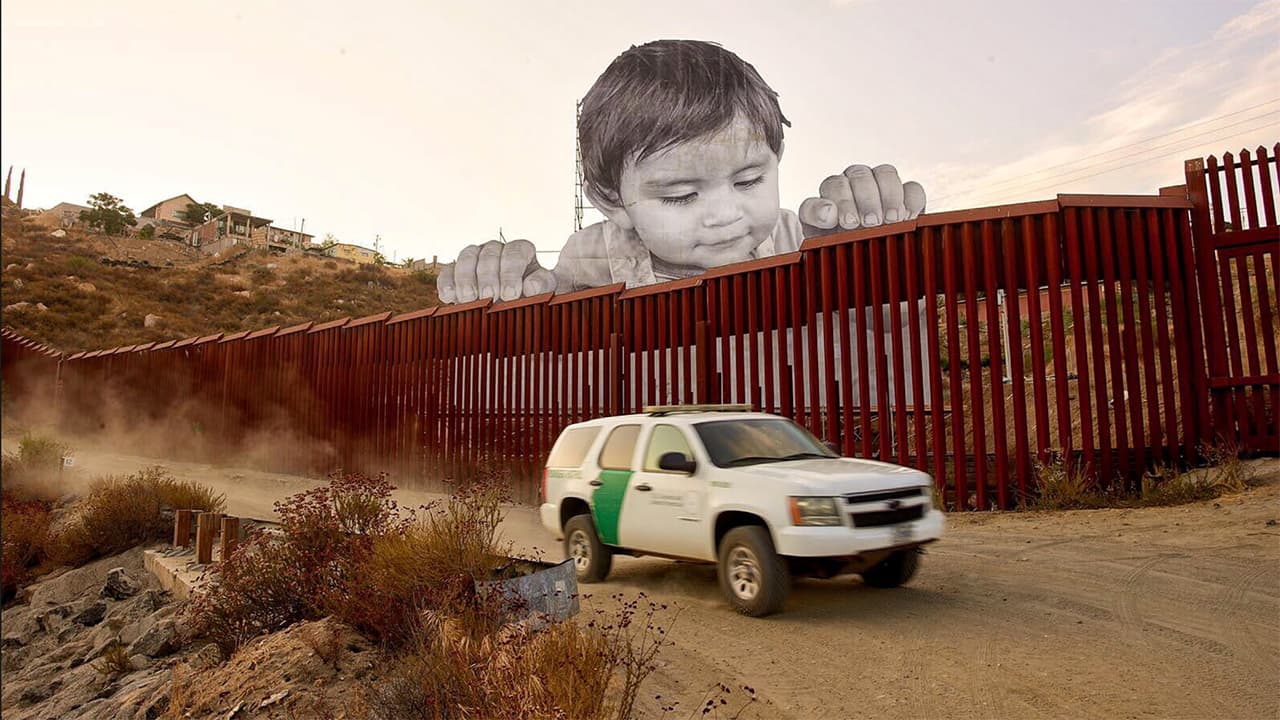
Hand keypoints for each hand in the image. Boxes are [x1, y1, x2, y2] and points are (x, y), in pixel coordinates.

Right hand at [436, 239, 555, 303]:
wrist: (513, 311)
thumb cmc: (533, 298)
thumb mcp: (545, 292)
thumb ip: (542, 285)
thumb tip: (531, 286)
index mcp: (521, 250)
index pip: (515, 251)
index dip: (511, 272)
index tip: (511, 295)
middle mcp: (496, 250)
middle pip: (489, 253)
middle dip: (488, 276)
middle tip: (489, 297)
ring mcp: (474, 258)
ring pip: (467, 256)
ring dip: (466, 278)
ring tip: (469, 299)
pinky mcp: (456, 272)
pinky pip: (447, 271)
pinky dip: (446, 283)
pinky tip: (449, 297)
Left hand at [798, 164, 925, 237]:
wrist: (859, 262)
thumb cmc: (834, 247)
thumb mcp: (815, 235)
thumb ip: (813, 217)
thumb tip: (828, 211)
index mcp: (832, 192)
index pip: (834, 184)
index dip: (842, 201)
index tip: (848, 223)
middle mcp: (855, 183)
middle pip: (860, 174)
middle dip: (866, 199)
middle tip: (870, 223)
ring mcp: (882, 187)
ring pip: (886, 173)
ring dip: (889, 197)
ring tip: (891, 221)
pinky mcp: (906, 197)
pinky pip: (913, 188)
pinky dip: (911, 201)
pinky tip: (907, 219)